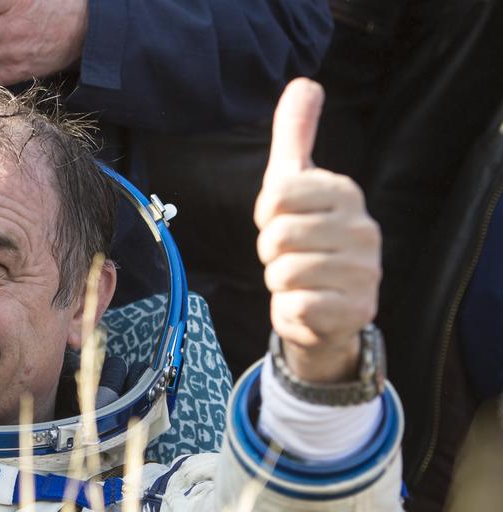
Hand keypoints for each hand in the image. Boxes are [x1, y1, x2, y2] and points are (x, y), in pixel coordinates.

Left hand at [254, 78, 380, 382]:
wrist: (327, 309)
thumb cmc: (305, 239)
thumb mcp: (294, 184)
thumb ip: (295, 136)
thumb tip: (305, 82)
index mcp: (345, 192)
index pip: (276, 195)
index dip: (266, 214)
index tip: (281, 221)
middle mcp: (364, 228)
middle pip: (276, 236)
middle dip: (270, 252)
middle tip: (290, 256)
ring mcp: (365, 271)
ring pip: (283, 272)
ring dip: (279, 281)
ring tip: (299, 280)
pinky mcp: (357, 310)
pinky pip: (297, 305)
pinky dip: (290, 308)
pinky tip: (308, 303)